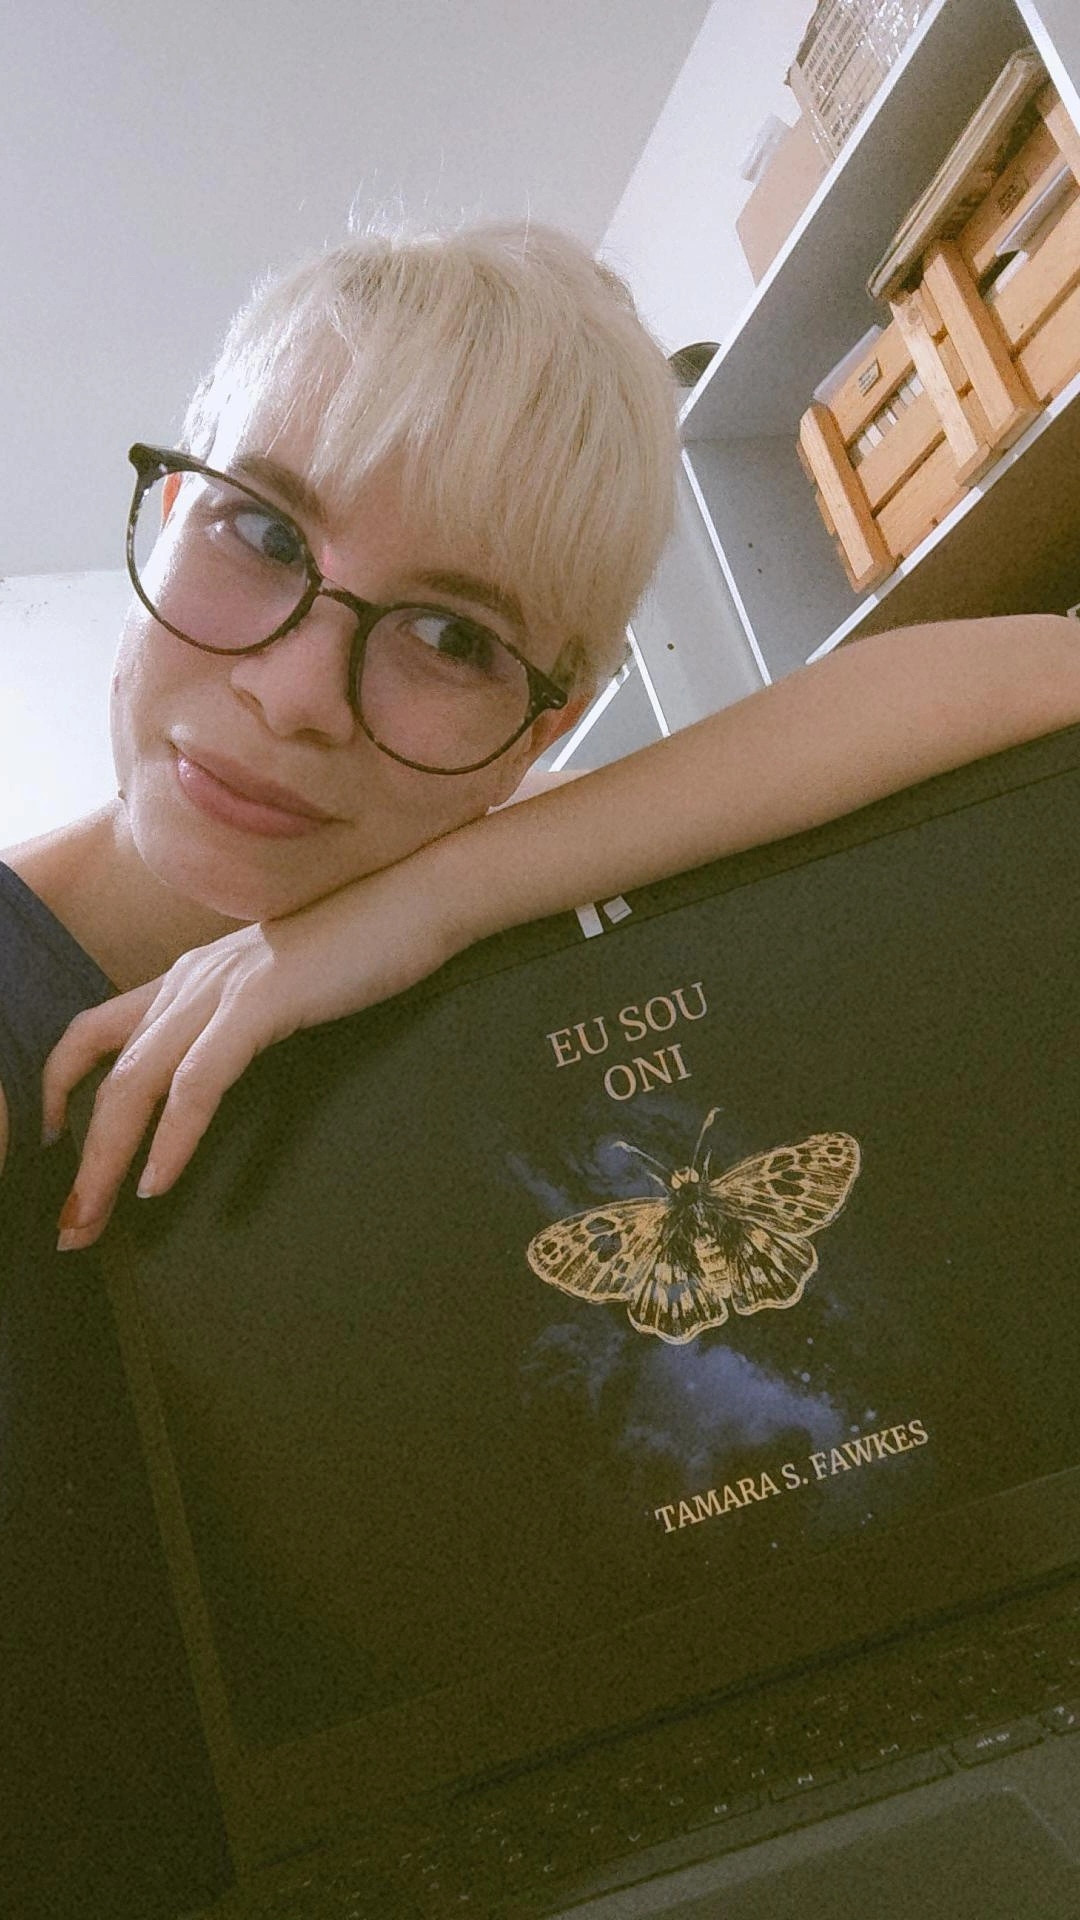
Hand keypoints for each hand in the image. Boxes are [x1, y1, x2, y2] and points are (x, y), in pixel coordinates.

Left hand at [42, 857, 459, 1251]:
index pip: (93, 1031)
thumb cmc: (364, 946)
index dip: (60, 1088)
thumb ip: (243, 1018)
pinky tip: (159, 1183)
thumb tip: (226, 1069)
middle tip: (69, 1228)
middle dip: (80, 1156)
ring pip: (135, 1084)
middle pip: (103, 1073)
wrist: (418, 897)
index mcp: (190, 975)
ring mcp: (221, 989)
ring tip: (92, 1222)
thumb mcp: (282, 985)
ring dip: (105, 1161)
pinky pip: (196, 1083)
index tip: (56, 1144)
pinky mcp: (258, 1003)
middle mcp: (189, 980)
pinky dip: (172, 1137)